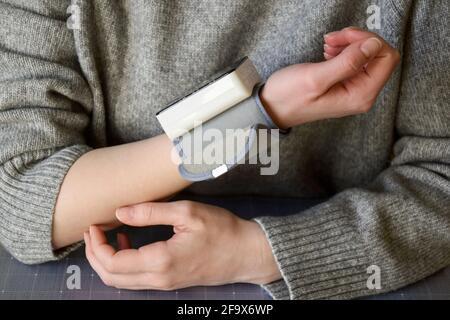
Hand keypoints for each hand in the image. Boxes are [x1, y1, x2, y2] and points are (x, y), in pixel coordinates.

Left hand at [84, 201, 280, 289]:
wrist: (247, 253)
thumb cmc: (222, 230)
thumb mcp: (187, 213)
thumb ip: (151, 212)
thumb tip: (120, 211)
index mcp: (160, 261)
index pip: (112, 262)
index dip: (96, 245)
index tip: (95, 224)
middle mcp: (159, 279)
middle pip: (111, 277)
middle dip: (95, 255)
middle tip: (94, 230)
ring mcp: (165, 284)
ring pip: (122, 282)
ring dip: (107, 261)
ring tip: (108, 235)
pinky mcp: (170, 282)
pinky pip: (136, 280)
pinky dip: (123, 265)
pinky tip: (129, 243)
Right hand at [260, 27, 400, 127]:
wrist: (272, 107)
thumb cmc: (289, 97)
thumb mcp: (316, 78)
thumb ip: (347, 63)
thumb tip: (374, 45)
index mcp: (360, 95)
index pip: (386, 58)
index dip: (368, 40)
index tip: (343, 37)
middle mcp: (363, 94)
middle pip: (379, 55)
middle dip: (357, 40)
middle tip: (332, 38)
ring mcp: (355, 89)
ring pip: (368, 55)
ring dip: (349, 43)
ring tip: (327, 45)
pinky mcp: (347, 84)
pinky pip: (357, 61)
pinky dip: (345, 50)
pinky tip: (328, 51)